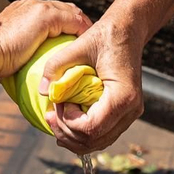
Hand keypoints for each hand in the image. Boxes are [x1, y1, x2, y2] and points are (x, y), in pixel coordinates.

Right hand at [0, 0, 92, 80]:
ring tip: (90, 42)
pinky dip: (82, 30)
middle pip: (63, 9)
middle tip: (86, 40)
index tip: (72, 39)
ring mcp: (38, 7)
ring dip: (82, 26)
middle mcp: (31, 4)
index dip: (64, 24)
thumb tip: (24, 69)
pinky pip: (73, 21)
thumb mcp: (9, 52)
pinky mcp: (45, 15)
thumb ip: (19, 52)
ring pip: (70, 12)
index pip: (50, 13)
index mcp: (21, 10)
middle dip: (76, 22)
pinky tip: (88, 42)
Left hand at [34, 18, 143, 154]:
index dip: (68, 121)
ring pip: (100, 142)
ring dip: (74, 137)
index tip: (58, 103)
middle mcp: (131, 109)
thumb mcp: (78, 46)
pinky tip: (67, 122)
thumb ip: (56, 66)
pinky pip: (104, 133)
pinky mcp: (125, 112)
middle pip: (95, 140)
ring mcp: (131, 113)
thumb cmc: (106, 36)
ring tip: (55, 121)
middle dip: (67, 133)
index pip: (91, 127)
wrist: (128, 31)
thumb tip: (43, 90)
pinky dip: (84, 133)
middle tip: (50, 115)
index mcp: (122, 96)